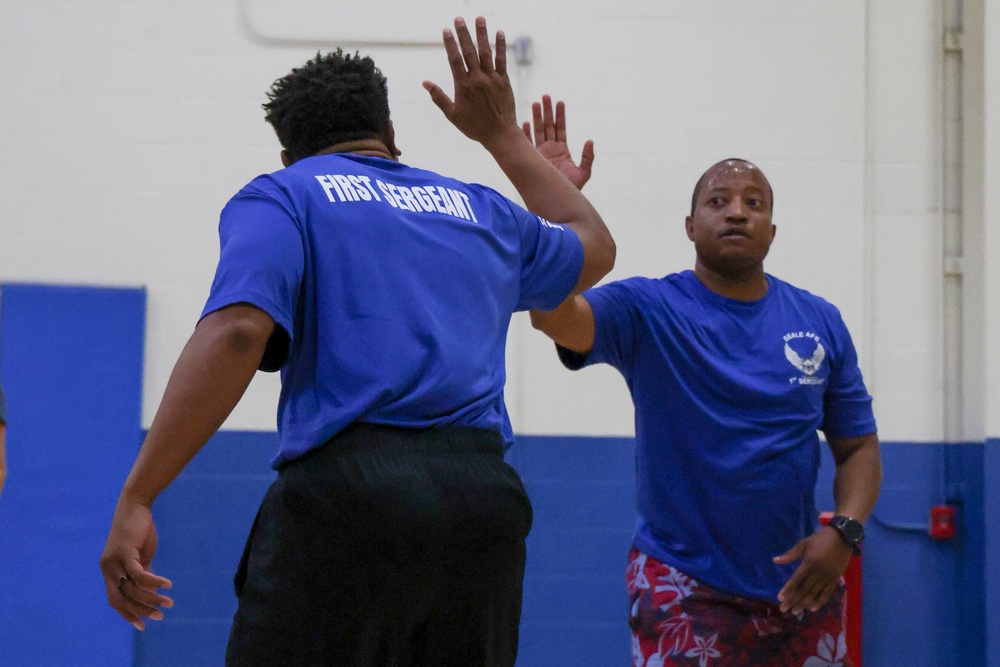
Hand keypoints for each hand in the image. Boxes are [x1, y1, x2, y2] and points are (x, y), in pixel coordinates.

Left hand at [99, 497, 173, 629]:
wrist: (134, 506)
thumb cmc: (138, 530)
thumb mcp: (141, 555)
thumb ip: (143, 573)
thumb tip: (152, 591)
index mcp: (109, 571)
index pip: (115, 600)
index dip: (128, 614)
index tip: (143, 625)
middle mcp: (108, 569)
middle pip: (121, 599)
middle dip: (140, 610)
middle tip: (159, 616)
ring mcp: (114, 562)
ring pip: (131, 589)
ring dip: (151, 598)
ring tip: (168, 603)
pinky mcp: (125, 553)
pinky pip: (139, 575)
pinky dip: (154, 582)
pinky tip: (167, 585)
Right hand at [423, 17, 519, 148]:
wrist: (499, 134)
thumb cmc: (474, 126)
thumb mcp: (452, 115)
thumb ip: (439, 97)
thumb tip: (425, 83)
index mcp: (463, 86)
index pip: (455, 60)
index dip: (450, 44)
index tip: (446, 30)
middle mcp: (477, 79)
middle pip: (469, 51)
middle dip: (463, 33)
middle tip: (459, 18)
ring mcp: (492, 79)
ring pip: (486, 52)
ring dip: (482, 34)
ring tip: (479, 18)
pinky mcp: (504, 81)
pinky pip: (502, 60)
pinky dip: (500, 46)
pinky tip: (499, 33)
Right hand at [522, 95, 593, 189]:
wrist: (558, 198)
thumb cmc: (571, 188)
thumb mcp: (584, 172)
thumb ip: (588, 157)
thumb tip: (590, 140)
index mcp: (562, 150)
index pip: (560, 128)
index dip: (560, 115)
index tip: (559, 102)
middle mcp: (550, 149)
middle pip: (548, 126)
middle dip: (546, 111)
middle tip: (545, 97)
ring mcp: (540, 153)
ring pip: (538, 131)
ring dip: (536, 117)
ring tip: (535, 103)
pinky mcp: (533, 159)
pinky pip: (528, 143)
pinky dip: (526, 134)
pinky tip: (524, 122)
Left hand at [773, 526, 851, 613]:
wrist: (843, 537)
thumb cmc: (820, 539)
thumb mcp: (803, 544)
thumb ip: (790, 554)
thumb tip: (775, 560)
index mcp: (810, 562)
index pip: (797, 579)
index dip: (788, 589)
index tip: (780, 598)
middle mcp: (819, 572)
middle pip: (804, 589)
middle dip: (793, 600)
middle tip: (784, 609)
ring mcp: (828, 577)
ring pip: (815, 593)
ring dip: (804, 603)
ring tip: (795, 611)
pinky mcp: (836, 579)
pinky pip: (827, 593)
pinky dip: (820, 601)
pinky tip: (812, 608)